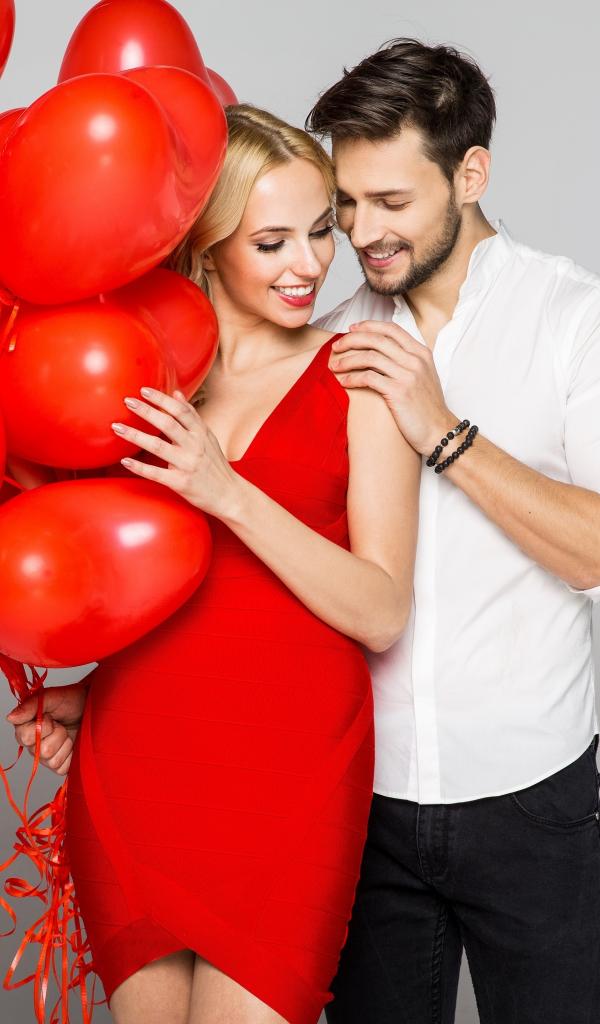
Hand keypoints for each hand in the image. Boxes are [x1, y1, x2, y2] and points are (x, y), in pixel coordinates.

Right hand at [6, 682, 88, 775]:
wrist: (91, 706)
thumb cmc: (71, 700)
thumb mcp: (52, 696)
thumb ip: (31, 706)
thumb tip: (11, 717)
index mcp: (26, 728)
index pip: (25, 738)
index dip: (42, 727)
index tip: (49, 716)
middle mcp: (33, 744)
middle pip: (42, 751)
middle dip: (57, 734)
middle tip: (60, 724)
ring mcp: (45, 756)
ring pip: (52, 761)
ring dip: (65, 744)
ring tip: (67, 732)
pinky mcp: (59, 764)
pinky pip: (61, 768)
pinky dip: (71, 755)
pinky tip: (72, 744)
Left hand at [111, 387, 242, 518]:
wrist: (229, 494)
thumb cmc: (215, 465)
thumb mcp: (208, 436)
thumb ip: (191, 416)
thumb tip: (176, 393)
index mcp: (201, 433)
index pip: (181, 411)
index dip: (162, 399)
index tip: (144, 390)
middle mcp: (195, 446)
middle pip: (168, 424)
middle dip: (147, 411)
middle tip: (128, 401)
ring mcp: (188, 464)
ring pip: (158, 446)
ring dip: (135, 436)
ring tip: (117, 428)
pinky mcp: (181, 483)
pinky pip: (156, 474)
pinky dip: (139, 467)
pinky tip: (125, 461)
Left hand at [329, 321, 457, 454]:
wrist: (439, 431)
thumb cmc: (427, 408)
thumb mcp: (423, 377)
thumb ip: (407, 361)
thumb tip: (383, 352)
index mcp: (421, 353)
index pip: (391, 329)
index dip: (369, 326)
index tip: (352, 329)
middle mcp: (415, 360)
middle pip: (377, 339)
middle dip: (352, 340)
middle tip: (336, 347)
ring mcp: (408, 375)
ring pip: (370, 357)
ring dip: (347, 360)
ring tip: (334, 366)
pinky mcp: (399, 392)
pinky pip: (369, 378)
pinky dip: (352, 378)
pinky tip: (343, 382)